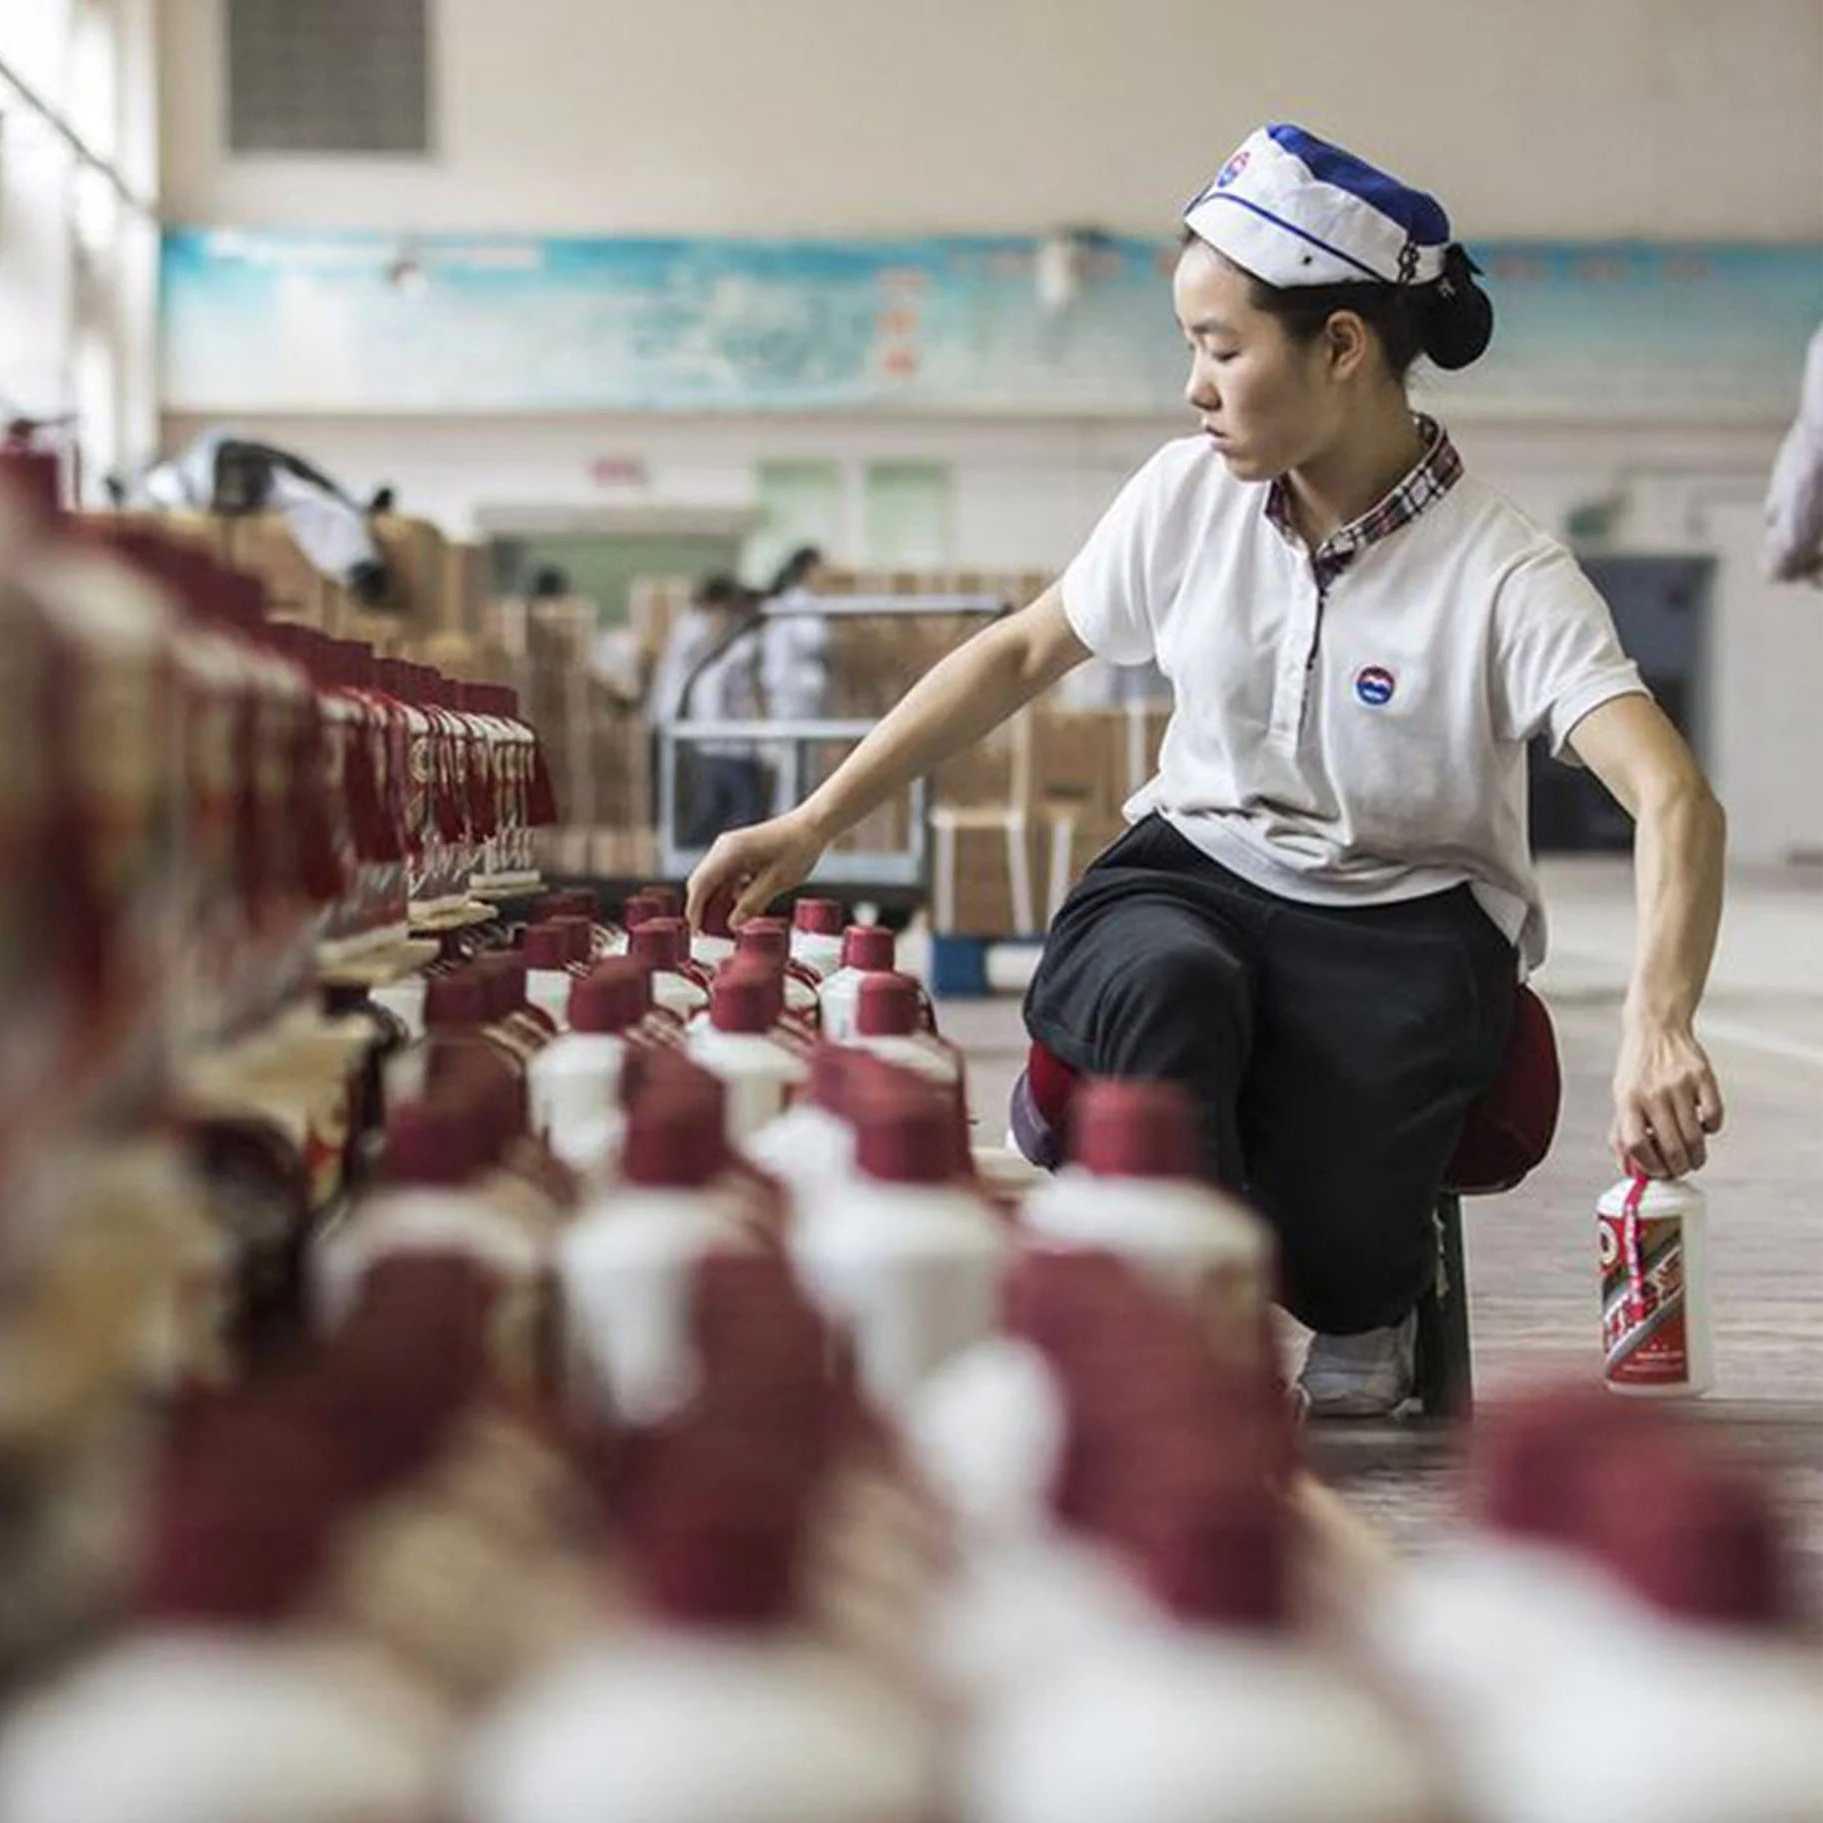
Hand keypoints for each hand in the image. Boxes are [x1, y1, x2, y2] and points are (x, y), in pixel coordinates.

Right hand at [685, 810, 829, 929]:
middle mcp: (725, 848)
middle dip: (703, 908)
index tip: (696, 932)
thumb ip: (753, 903)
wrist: (813, 825)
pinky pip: (728, 876)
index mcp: (729, 852)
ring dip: (718, 901)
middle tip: (709, 934)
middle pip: (703, 882)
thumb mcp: (777, 881)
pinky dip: (730, 893)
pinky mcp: (741, 852)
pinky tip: (743, 906)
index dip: (695, 910)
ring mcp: (732, 849)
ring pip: (715, 880)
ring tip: (725, 925)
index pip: (700, 884)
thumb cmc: (798, 848)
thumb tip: (732, 924)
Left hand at [1610, 1018, 1724, 1177]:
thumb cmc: (1638, 1069)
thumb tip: (1629, 1170)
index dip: (1649, 1166)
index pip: (1636, 1145)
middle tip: (1681, 1170)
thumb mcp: (1622, 1096)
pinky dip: (1712, 1129)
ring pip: (1695, 1137)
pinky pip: (1715, 1117)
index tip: (1658, 1172)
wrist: (1656, 1028)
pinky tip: (1704, 1127)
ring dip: (1697, 1157)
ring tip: (1694, 1158)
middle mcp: (1653, 1093)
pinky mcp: (1703, 1078)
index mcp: (1627, 1100)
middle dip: (1678, 1168)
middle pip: (1670, 1147)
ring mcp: (1679, 1086)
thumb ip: (1623, 1131)